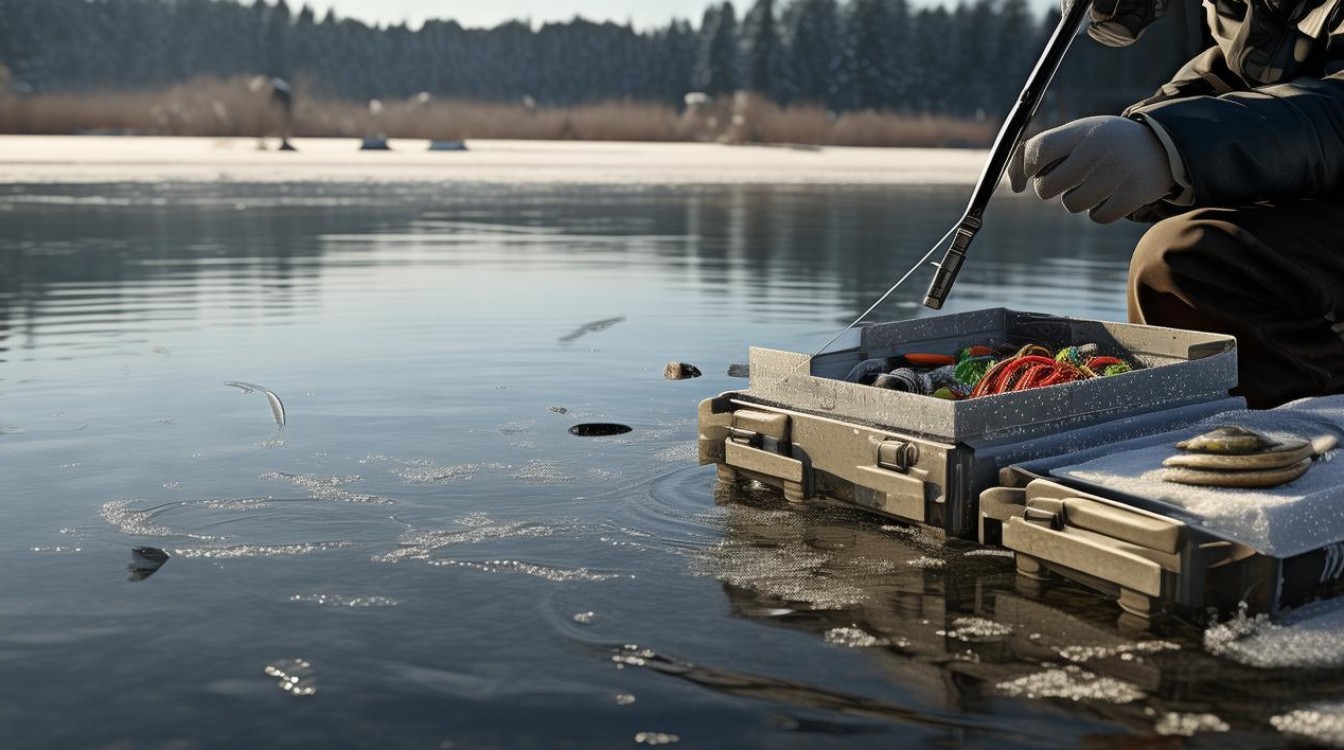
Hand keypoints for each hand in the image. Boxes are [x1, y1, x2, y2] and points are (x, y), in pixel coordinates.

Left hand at [1006, 115, 1175, 223]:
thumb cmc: (1104, 143)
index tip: (1023, 180)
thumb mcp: (1079, 134)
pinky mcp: (1133, 194)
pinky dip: (1099, 211)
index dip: (1022, 169)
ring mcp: (1116, 173)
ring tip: (1093, 183)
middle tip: (1067, 180)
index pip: (1037, 150)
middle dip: (1049, 188)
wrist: (1162, 145)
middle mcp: (1096, 150)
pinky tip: (1110, 195)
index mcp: (1080, 132)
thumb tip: (1013, 185)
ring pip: (1071, 205)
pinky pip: (1097, 217)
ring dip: (1076, 199)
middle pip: (1046, 187)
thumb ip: (1045, 150)